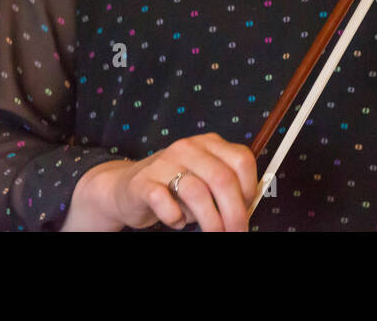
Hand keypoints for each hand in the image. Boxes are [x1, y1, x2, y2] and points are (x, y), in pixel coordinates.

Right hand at [108, 132, 257, 230]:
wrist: (127, 187)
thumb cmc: (174, 187)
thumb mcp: (204, 180)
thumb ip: (225, 188)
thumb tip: (245, 211)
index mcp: (209, 144)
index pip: (241, 160)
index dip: (249, 189)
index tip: (247, 209)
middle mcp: (188, 148)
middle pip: (222, 178)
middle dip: (234, 213)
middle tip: (236, 232)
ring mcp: (164, 162)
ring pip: (197, 192)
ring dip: (210, 221)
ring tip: (213, 233)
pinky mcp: (143, 182)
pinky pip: (164, 201)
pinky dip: (175, 217)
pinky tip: (176, 221)